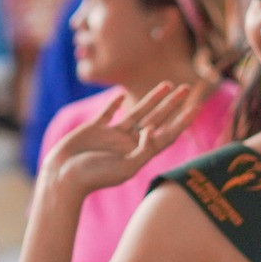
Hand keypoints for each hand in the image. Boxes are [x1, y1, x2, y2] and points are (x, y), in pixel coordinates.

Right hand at [40, 81, 207, 196]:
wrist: (64, 176)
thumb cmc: (95, 176)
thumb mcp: (126, 167)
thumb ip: (144, 150)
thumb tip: (153, 129)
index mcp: (140, 153)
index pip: (168, 134)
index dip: (183, 121)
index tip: (196, 106)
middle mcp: (129, 143)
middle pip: (157, 119)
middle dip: (173, 104)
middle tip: (188, 88)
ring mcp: (112, 135)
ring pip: (138, 112)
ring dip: (153, 99)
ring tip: (167, 85)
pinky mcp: (95, 129)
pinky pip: (109, 113)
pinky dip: (116, 103)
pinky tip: (123, 95)